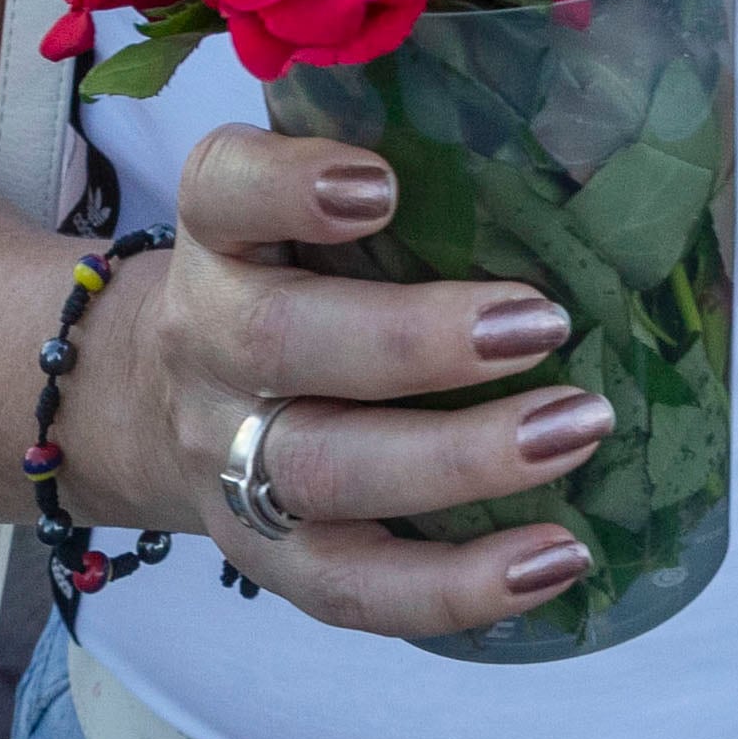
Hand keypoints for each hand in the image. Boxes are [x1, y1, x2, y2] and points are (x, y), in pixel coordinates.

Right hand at [57, 126, 612, 638]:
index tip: (382, 184)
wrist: (152, 406)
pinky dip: (460, 585)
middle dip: (416, 339)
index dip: (291, 185)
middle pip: (279, 342)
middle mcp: (205, 343)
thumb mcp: (302, 215)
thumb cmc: (289, 280)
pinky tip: (558, 557)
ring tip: (580, 428)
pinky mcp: (272, 560)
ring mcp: (229, 460)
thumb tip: (586, 147)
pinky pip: (355, 591)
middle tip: (544, 321)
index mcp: (217, 238)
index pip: (222, 190)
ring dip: (462, 458)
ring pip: (321, 472)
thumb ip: (401, 174)